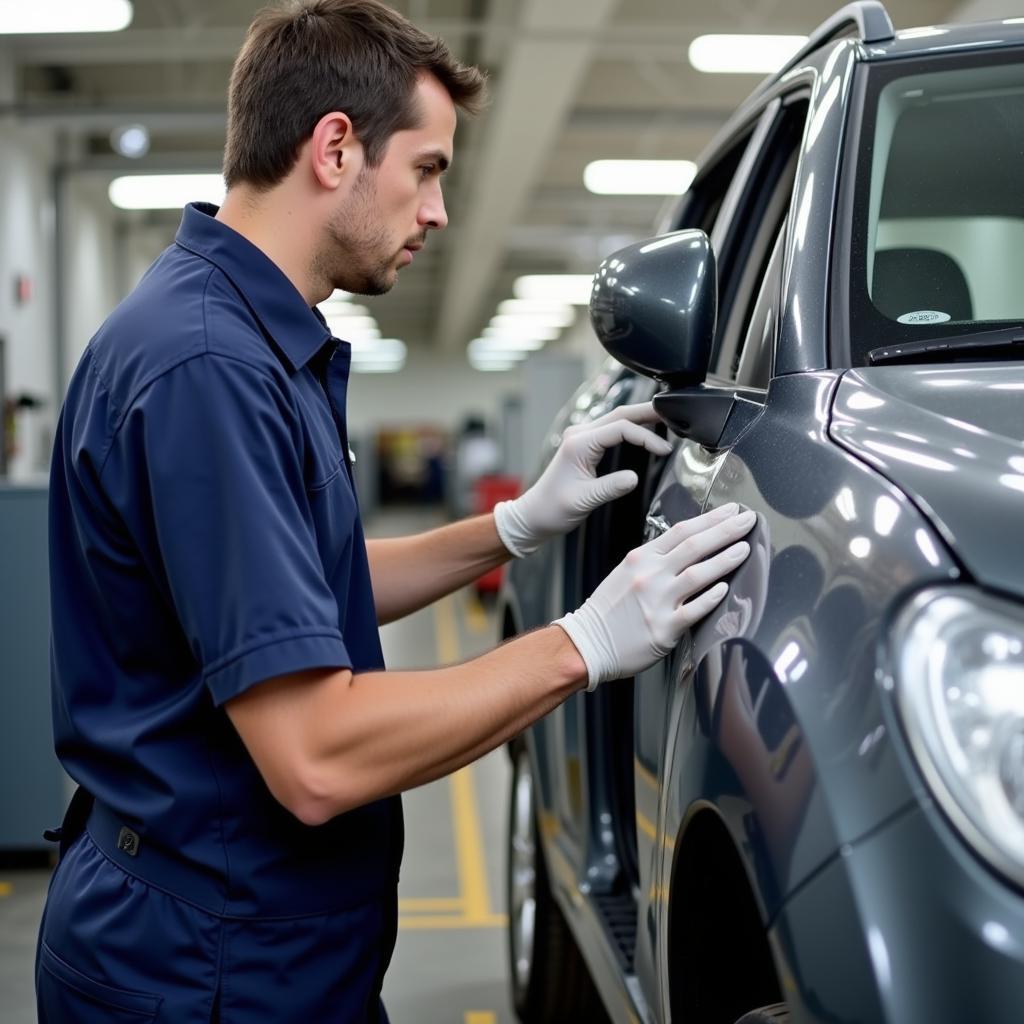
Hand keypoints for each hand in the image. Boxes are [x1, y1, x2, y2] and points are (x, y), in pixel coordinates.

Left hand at [494, 403, 672, 557]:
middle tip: (673, 413)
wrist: (534, 515)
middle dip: (647, 412)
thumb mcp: (584, 500)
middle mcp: (580, 435)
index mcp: (579, 444)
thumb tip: (634, 478)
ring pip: (616, 419)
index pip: (620, 429)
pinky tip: (644, 432)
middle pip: (620, 414)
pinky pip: (611, 430)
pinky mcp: (584, 446)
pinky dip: (630, 429)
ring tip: (665, 419)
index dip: (646, 438)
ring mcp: (581, 438)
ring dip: (640, 418)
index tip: (664, 450)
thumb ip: (610, 487)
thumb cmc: (552, 509)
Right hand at [553, 505, 756, 689]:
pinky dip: (711, 597)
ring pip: (698, 574)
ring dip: (725, 559)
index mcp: (641, 558)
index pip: (681, 531)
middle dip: (725, 530)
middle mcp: (650, 575)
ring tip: (745, 549)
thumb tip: (687, 547)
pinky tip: (725, 588)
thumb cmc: (608, 609)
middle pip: (694, 546)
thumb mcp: (626, 572)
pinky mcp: (664, 628)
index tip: (731, 510)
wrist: (588, 642)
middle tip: (748, 520)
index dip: (710, 519)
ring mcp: (657, 601)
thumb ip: (655, 559)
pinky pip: (694, 609)